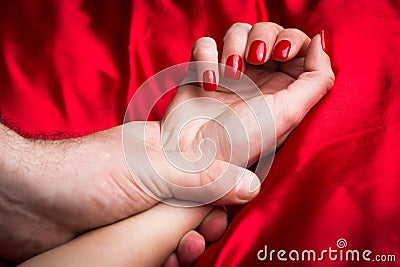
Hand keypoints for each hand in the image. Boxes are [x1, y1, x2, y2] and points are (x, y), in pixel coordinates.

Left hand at [0, 121, 251, 262]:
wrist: (29, 205)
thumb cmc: (86, 173)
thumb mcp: (153, 172)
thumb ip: (202, 177)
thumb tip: (250, 183)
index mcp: (165, 152)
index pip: (208, 168)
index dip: (222, 190)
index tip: (226, 210)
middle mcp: (157, 178)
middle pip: (196, 202)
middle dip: (205, 222)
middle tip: (203, 235)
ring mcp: (142, 206)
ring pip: (179, 227)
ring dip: (188, 242)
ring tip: (186, 250)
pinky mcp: (129, 231)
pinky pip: (160, 244)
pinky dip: (169, 254)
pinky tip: (170, 258)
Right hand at [160, 22, 333, 265]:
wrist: (190, 155)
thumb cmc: (240, 141)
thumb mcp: (289, 114)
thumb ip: (316, 79)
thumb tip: (321, 41)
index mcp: (283, 88)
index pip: (298, 45)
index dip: (292, 39)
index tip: (281, 53)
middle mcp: (258, 78)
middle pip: (269, 30)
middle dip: (263, 36)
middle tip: (256, 57)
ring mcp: (229, 72)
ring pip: (238, 31)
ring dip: (235, 44)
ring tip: (230, 74)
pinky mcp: (202, 70)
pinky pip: (206, 43)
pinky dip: (206, 56)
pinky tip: (208, 82)